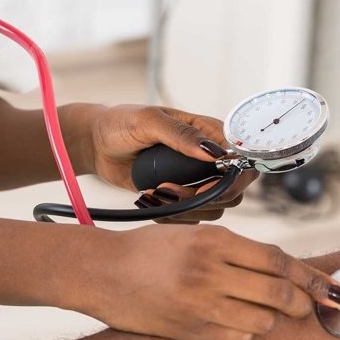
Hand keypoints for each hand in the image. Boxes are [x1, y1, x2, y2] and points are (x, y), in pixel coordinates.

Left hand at [68, 103, 257, 221]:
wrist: (97, 145)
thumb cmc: (122, 124)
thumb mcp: (149, 121)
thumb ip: (182, 135)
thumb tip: (214, 153)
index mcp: (209, 133)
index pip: (242, 159)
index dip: (232, 178)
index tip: (204, 185)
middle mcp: (209, 159)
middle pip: (234, 190)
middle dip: (205, 197)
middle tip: (169, 189)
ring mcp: (197, 181)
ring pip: (215, 208)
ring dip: (186, 208)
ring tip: (156, 191)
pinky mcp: (182, 198)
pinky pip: (192, 218)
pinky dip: (173, 217)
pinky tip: (151, 200)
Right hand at [75, 224, 339, 339]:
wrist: (102, 271)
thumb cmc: (151, 249)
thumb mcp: (196, 235)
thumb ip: (238, 250)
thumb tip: (284, 269)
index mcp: (214, 240)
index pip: (278, 260)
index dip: (310, 277)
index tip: (332, 288)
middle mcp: (210, 270)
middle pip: (278, 293)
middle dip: (302, 303)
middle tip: (306, 306)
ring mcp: (199, 304)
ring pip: (263, 321)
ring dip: (271, 319)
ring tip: (262, 312)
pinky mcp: (189, 331)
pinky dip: (246, 334)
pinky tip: (236, 323)